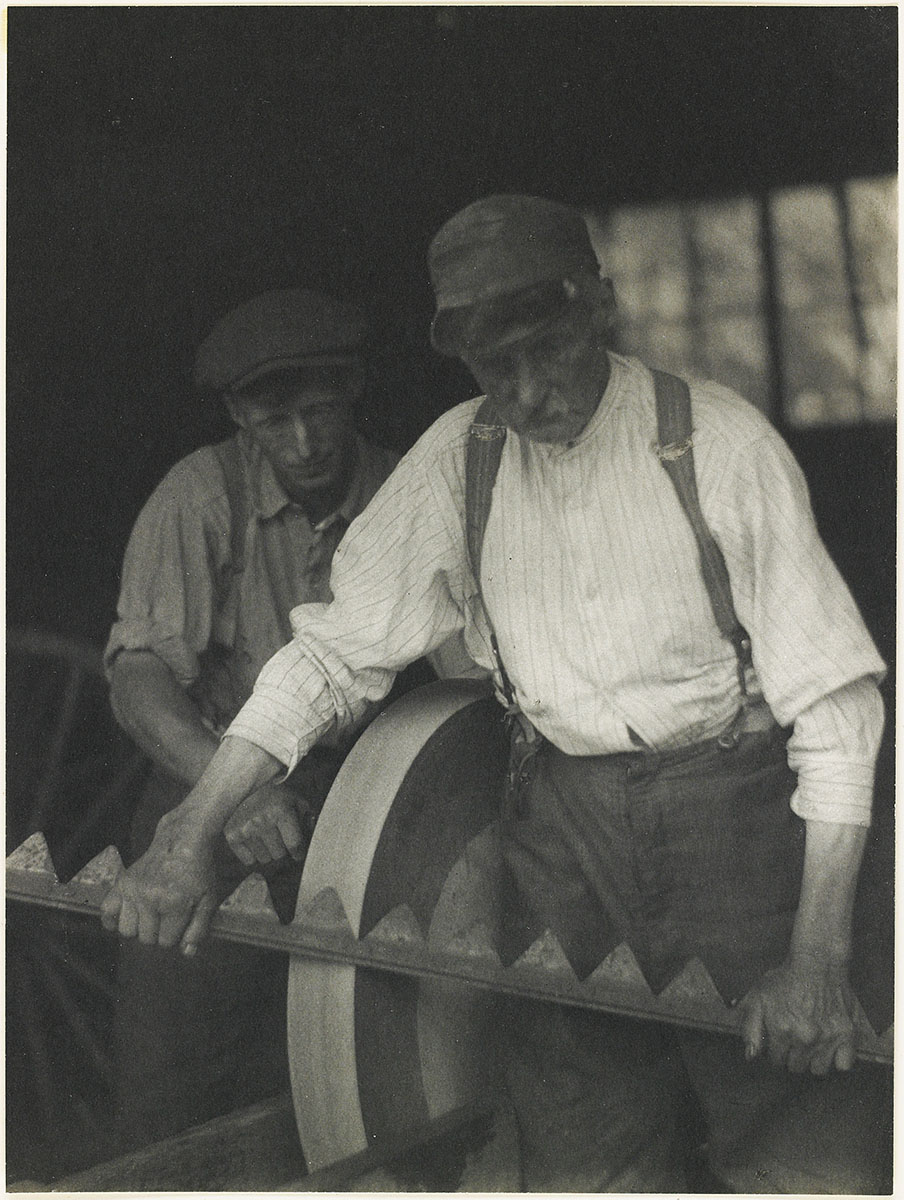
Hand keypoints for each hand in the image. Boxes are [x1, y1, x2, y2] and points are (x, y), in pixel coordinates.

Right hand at [100, 811, 217, 955]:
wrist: (182, 841)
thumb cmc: (198, 872)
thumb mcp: (208, 900)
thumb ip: (199, 929)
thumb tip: (186, 954)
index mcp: (175, 903)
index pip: (166, 942)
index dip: (175, 936)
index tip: (180, 922)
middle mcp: (151, 898)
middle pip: (146, 939)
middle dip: (158, 934)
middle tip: (167, 918)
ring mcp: (134, 890)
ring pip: (127, 931)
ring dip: (138, 929)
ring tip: (150, 917)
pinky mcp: (122, 883)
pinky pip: (107, 911)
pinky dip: (112, 920)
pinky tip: (125, 918)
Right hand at [224, 783, 308, 867]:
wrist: (252, 786)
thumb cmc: (280, 797)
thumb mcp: (299, 803)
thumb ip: (309, 823)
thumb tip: (311, 845)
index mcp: (281, 810)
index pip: (294, 845)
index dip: (299, 852)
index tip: (298, 852)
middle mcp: (262, 820)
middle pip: (279, 855)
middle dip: (282, 848)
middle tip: (279, 836)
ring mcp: (245, 828)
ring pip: (264, 859)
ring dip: (268, 851)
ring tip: (266, 835)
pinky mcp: (232, 834)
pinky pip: (248, 860)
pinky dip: (253, 854)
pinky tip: (254, 840)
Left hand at [738, 955, 856, 1074]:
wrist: (817, 963)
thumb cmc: (786, 978)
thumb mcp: (758, 996)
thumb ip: (750, 1028)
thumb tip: (750, 1056)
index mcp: (781, 1030)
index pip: (776, 1061)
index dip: (776, 1052)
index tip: (779, 1043)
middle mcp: (805, 1039)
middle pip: (796, 1068)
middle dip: (793, 1056)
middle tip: (795, 1040)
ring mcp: (828, 1038)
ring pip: (819, 1070)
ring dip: (813, 1060)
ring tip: (811, 1045)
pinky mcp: (847, 1035)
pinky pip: (844, 1065)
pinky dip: (838, 1060)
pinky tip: (830, 1047)